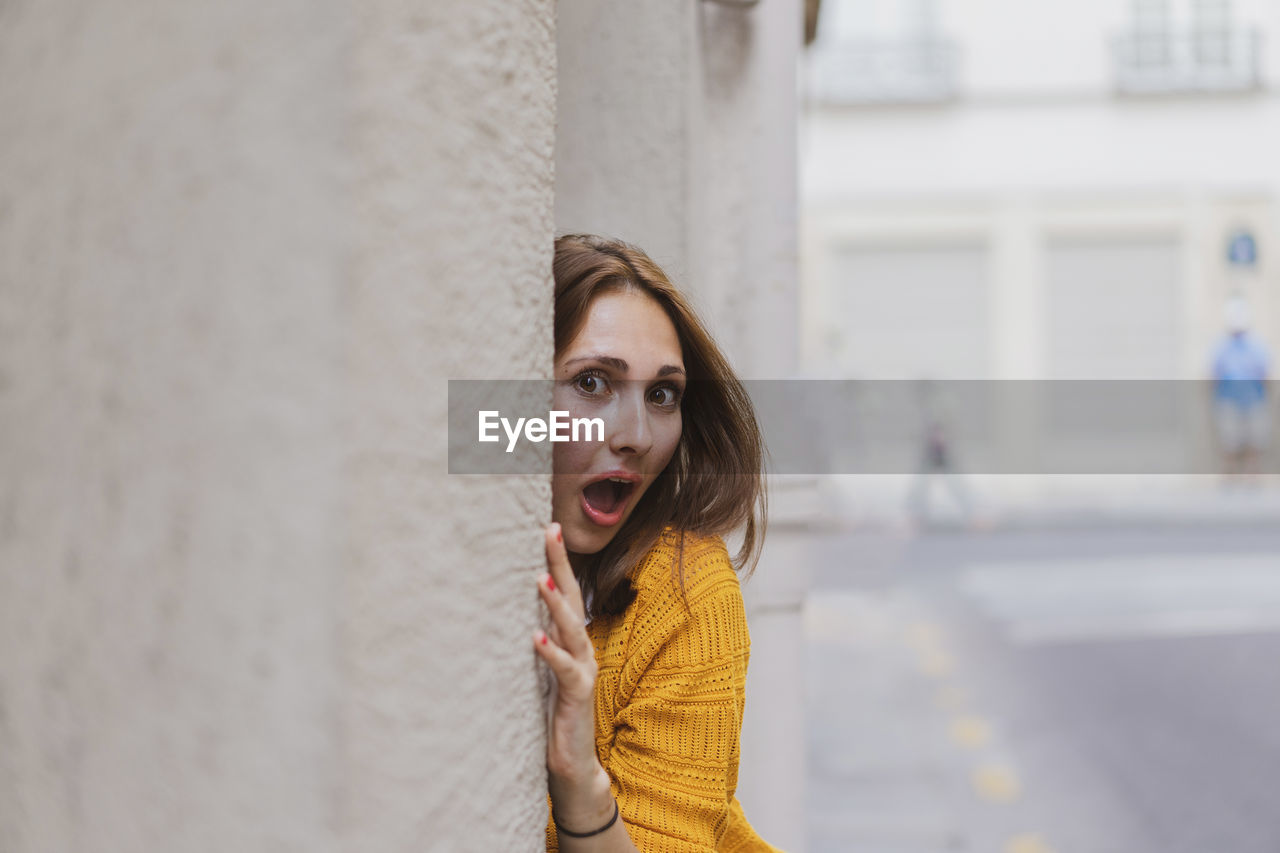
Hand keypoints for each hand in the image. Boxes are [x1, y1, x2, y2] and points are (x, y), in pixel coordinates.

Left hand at [534, 523, 599, 788]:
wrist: (573, 763)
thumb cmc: (552, 715)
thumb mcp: (540, 671)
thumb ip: (536, 643)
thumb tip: (506, 613)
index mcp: (572, 641)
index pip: (568, 593)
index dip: (559, 561)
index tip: (549, 527)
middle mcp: (581, 649)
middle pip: (574, 598)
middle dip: (561, 564)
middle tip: (550, 531)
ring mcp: (583, 671)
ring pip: (572, 629)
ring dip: (556, 604)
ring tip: (540, 579)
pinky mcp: (577, 695)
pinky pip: (565, 670)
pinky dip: (551, 652)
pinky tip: (536, 638)